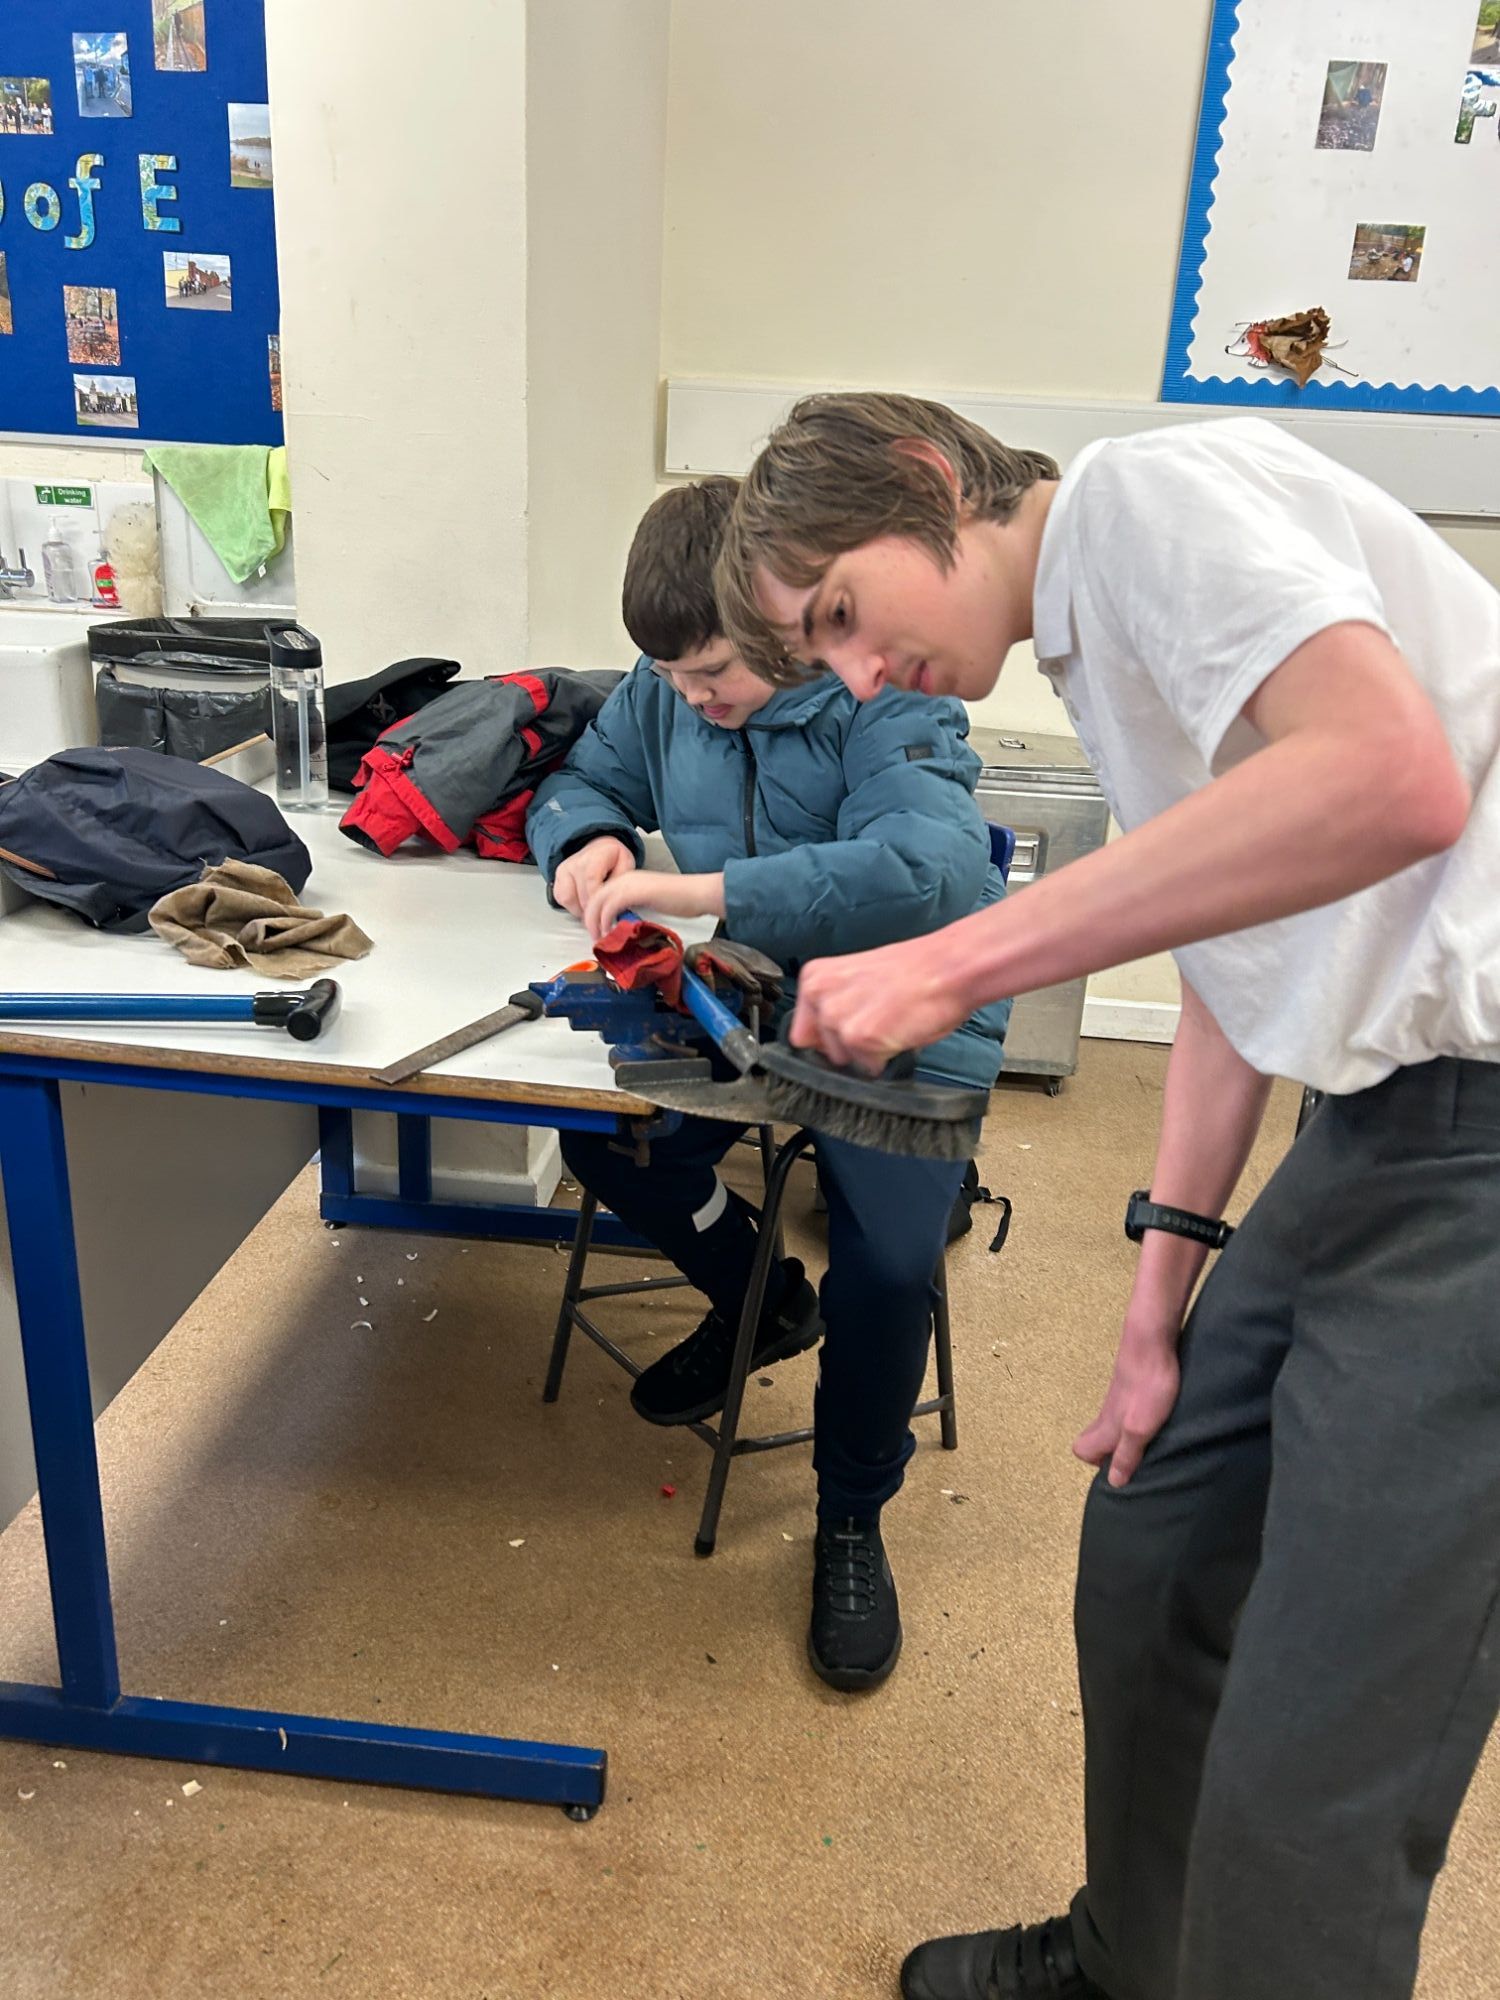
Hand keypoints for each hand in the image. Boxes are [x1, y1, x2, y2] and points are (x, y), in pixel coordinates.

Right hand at [552, 836, 634, 919]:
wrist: (598, 848)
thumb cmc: (612, 858)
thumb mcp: (625, 864)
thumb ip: (620, 883)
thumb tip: (616, 903)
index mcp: (595, 856)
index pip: (591, 880)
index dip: (596, 900)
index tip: (604, 913)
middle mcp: (576, 862)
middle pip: (580, 893)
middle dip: (591, 910)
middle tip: (602, 919)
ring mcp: (564, 869)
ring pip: (567, 898)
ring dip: (580, 910)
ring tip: (593, 911)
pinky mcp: (558, 878)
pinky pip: (561, 898)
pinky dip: (572, 906)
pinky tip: (583, 905)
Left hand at [583, 869, 725, 941]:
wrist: (697, 894)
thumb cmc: (682, 900)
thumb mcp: (650, 902)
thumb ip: (634, 908)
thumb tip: (623, 923)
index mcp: (628, 879)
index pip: (600, 894)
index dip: (594, 912)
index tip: (597, 929)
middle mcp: (625, 878)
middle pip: (594, 897)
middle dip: (589, 918)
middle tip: (594, 937)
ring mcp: (629, 883)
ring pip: (598, 901)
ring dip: (594, 922)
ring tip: (599, 938)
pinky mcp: (634, 892)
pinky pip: (610, 906)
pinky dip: (605, 921)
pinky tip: (609, 932)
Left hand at [789, 934, 968, 1073]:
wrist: (949, 968)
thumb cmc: (914, 972)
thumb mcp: (857, 980)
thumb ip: (835, 1005)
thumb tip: (827, 1041)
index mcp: (814, 978)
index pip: (802, 1032)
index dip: (829, 1040)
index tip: (850, 1033)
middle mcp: (819, 996)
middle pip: (823, 1051)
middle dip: (849, 1048)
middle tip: (881, 1022)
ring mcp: (837, 1018)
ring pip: (845, 1061)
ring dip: (868, 1054)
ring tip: (893, 1024)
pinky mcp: (860, 1038)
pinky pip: (868, 1068)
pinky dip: (886, 1059)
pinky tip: (901, 1032)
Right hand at [1072, 1316, 1182, 1488]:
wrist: (1151, 1342)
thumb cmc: (1147, 1388)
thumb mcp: (1139, 1428)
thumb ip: (1126, 1454)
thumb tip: (1113, 1482)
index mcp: (1105, 1427)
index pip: (1082, 1450)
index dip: (1099, 1462)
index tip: (1123, 1467)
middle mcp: (1107, 1414)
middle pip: (1097, 1437)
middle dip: (1113, 1451)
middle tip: (1141, 1456)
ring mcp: (1119, 1398)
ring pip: (1114, 1424)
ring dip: (1129, 1436)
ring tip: (1156, 1439)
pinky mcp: (1133, 1386)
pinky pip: (1129, 1410)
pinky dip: (1140, 1418)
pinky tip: (1161, 1416)